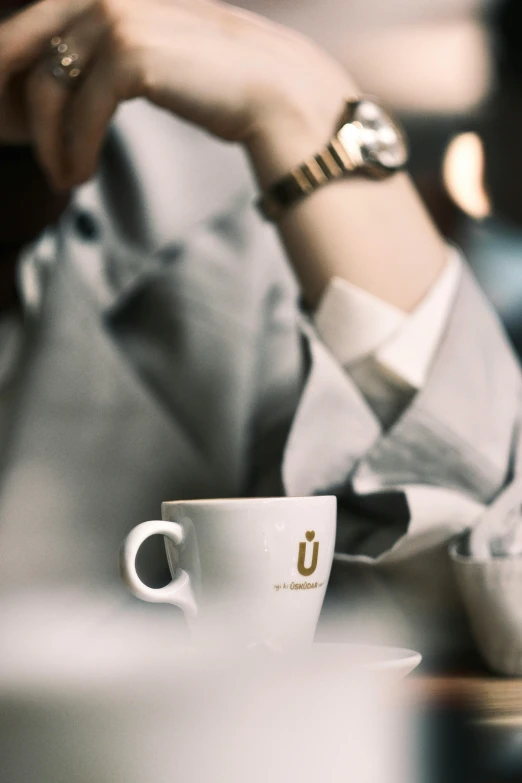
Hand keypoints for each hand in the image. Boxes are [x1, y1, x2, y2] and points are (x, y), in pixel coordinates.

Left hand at [0, 0, 355, 188]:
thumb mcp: (166, 63)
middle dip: (14, 100)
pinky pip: (81, 112)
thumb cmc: (231, 89)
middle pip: (30, 46)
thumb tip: (90, 83)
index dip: (18, 65)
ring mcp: (119, 18)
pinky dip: (74, 150)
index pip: (44, 21)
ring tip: (63, 177)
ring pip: (49, 86)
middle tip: (20, 144)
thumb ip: (123, 59)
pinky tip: (79, 175)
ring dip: (48, 141)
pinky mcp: (130, 54)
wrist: (282, 97)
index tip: (16, 113)